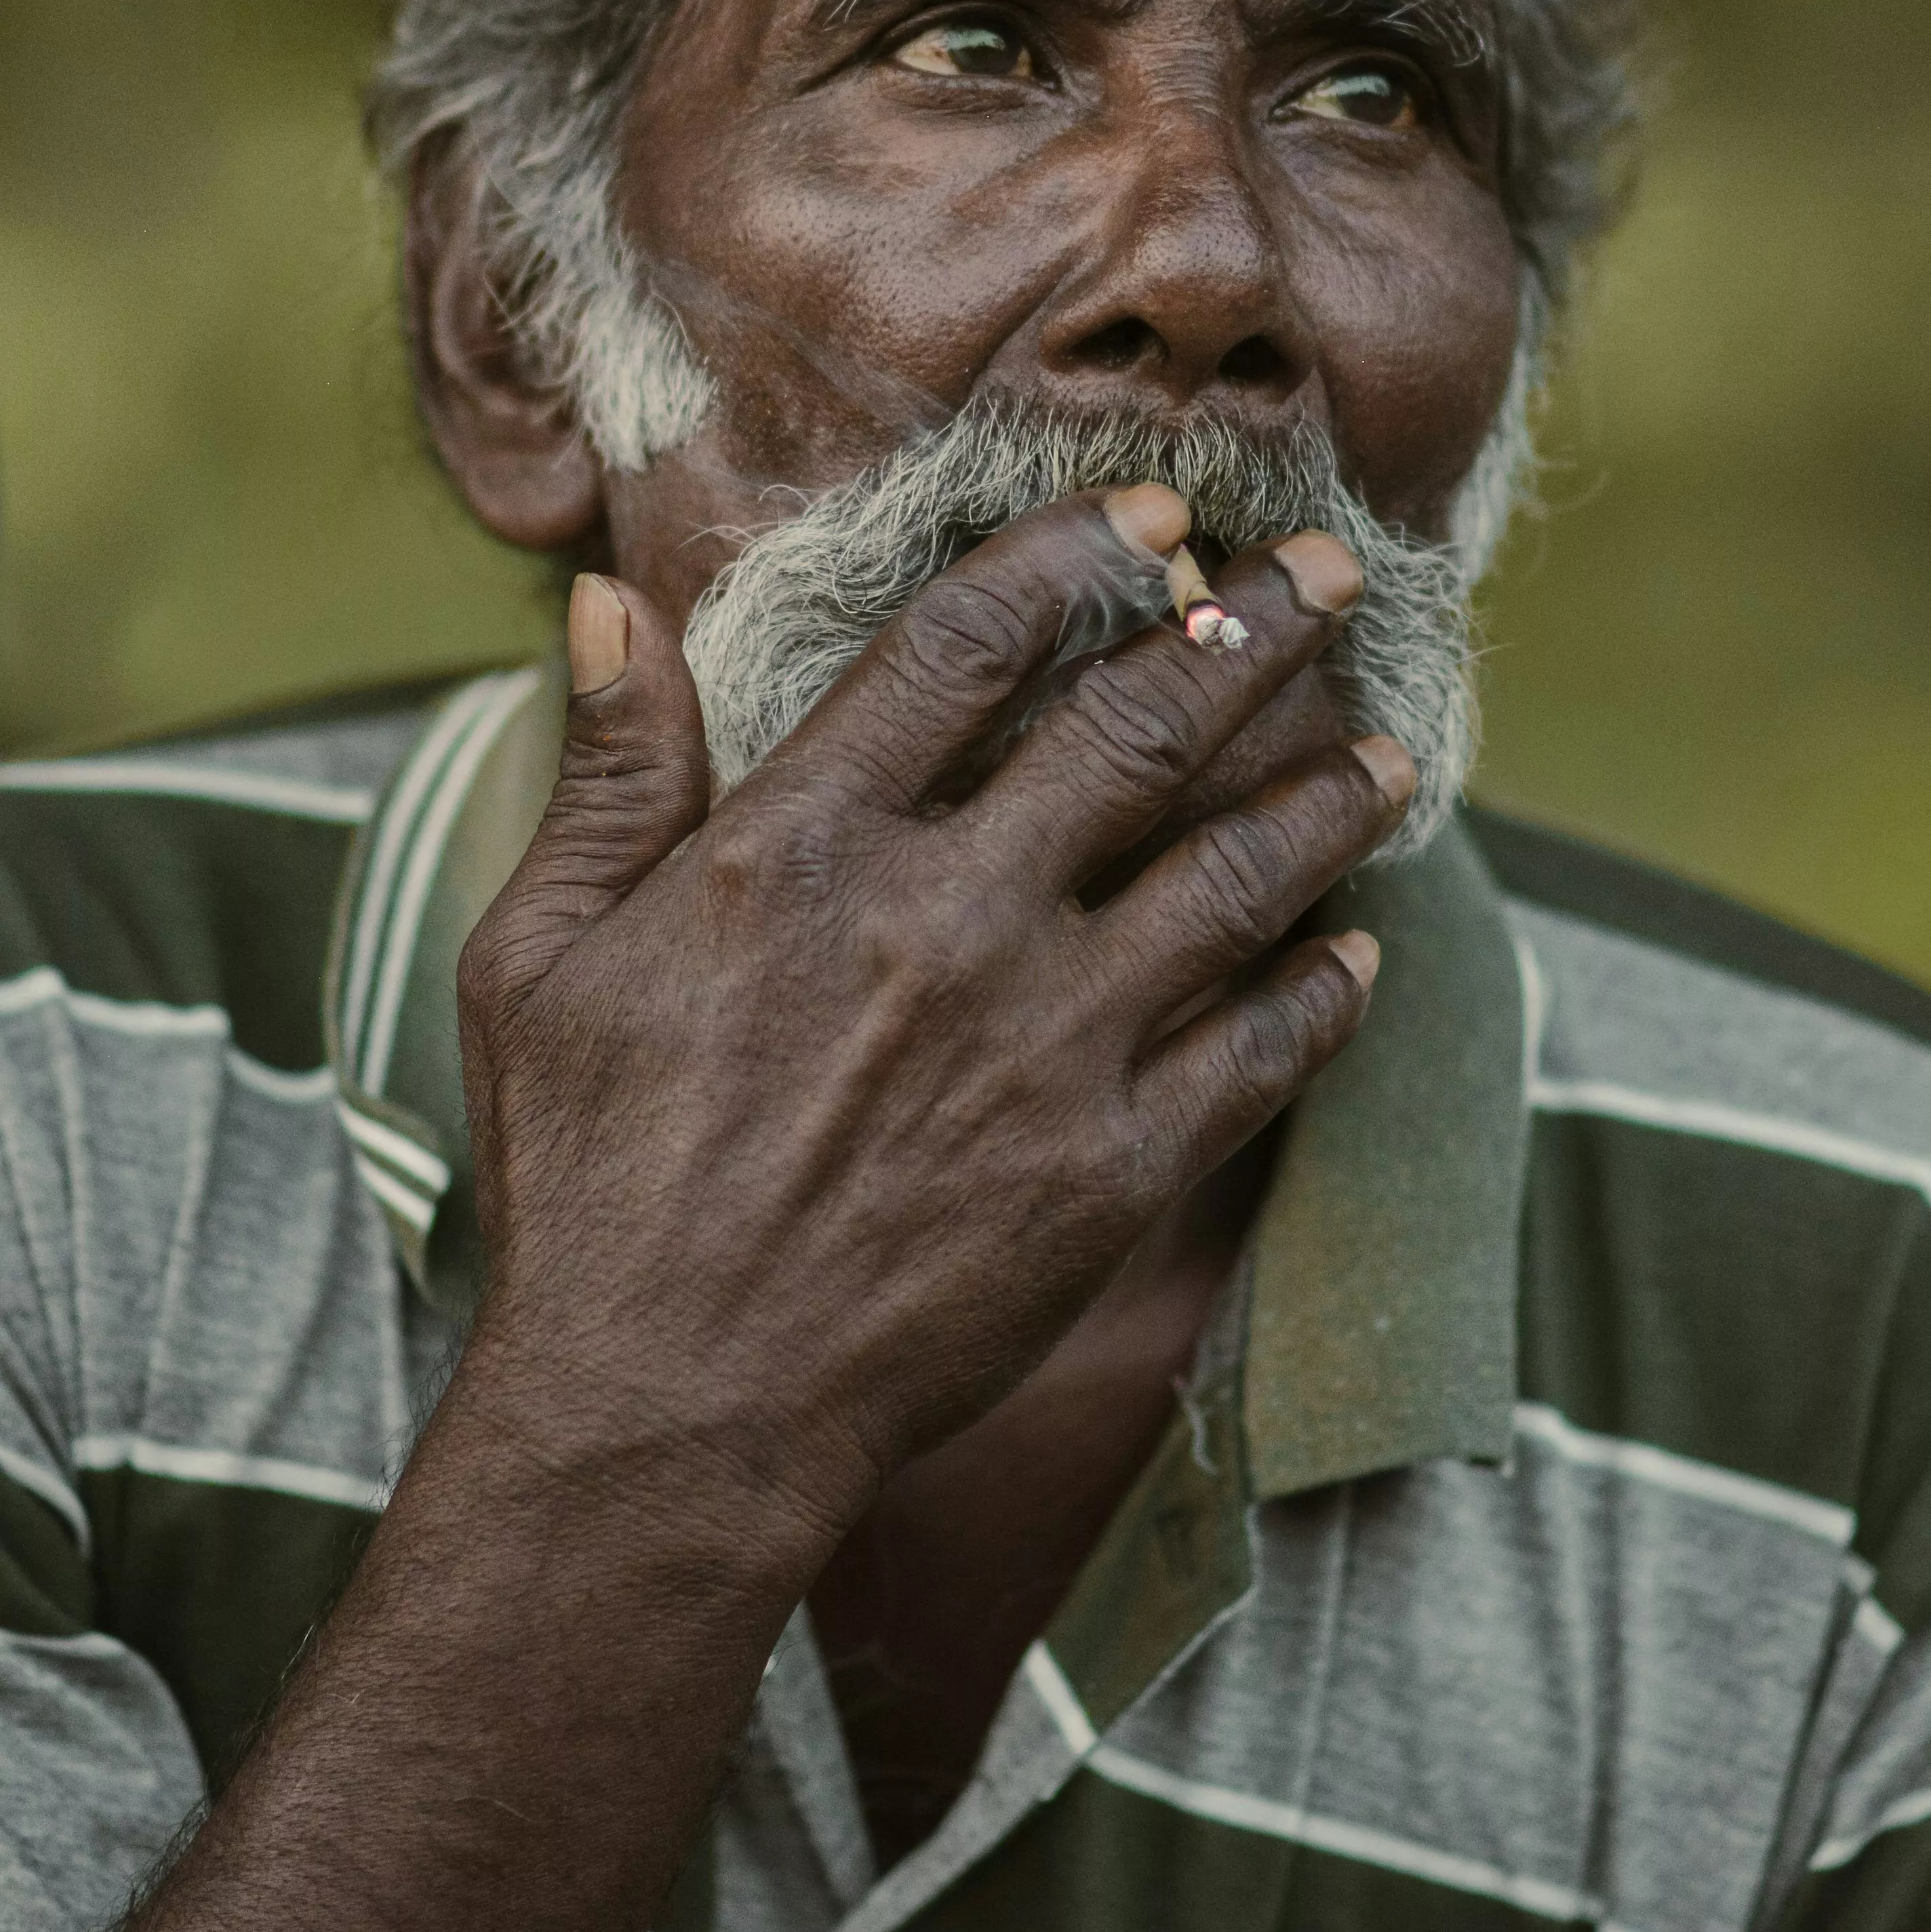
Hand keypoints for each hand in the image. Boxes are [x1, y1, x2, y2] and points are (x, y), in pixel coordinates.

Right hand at [456, 487, 1412, 1534]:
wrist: (666, 1415)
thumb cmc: (588, 1180)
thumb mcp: (538, 955)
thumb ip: (609, 772)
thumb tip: (609, 598)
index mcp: (803, 846)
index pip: (968, 644)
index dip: (1073, 557)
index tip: (1156, 516)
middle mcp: (947, 919)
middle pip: (1140, 727)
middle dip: (1256, 629)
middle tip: (1339, 571)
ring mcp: (1046, 1046)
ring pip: (1234, 876)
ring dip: (1325, 795)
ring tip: (1391, 747)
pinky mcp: (1110, 1171)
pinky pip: (1257, 1055)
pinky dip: (1323, 993)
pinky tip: (1361, 949)